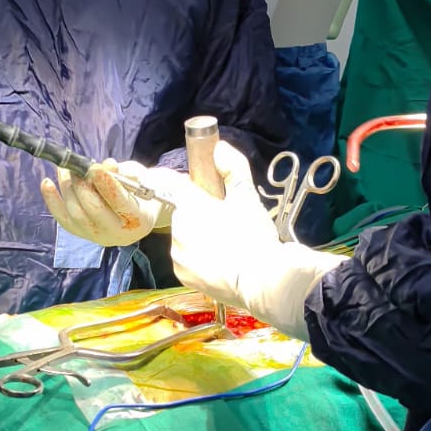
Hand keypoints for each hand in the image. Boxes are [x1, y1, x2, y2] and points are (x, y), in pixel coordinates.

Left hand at [41, 159, 171, 247]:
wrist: (139, 210)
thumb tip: (107, 165)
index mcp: (139, 220)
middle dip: (82, 186)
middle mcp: (118, 234)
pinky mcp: (82, 234)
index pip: (120, 203)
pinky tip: (46, 182)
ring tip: (65, 169)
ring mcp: (98, 237)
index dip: (106, 184)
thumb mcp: (140, 178)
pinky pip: (63, 219)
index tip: (95, 167)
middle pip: (94, 211)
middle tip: (77, 167)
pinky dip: (52, 200)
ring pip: (76, 214)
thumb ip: (125, 173)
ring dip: (67, 189)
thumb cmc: (141, 189)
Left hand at [169, 141, 279, 306]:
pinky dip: (197, 257)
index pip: (167, 182)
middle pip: (182, 212)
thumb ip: (233, 168)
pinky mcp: (180, 274)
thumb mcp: (247, 198)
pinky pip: (185, 257)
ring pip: (183, 235)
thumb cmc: (254, 236)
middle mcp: (177, 228)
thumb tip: (219, 149)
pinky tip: (219, 261)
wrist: (262, 281)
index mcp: (190, 205)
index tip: (187, 183)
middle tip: (223, 220)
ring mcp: (177, 253)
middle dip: (198, 213)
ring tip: (224, 244)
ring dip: (196, 235)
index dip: (175, 178)